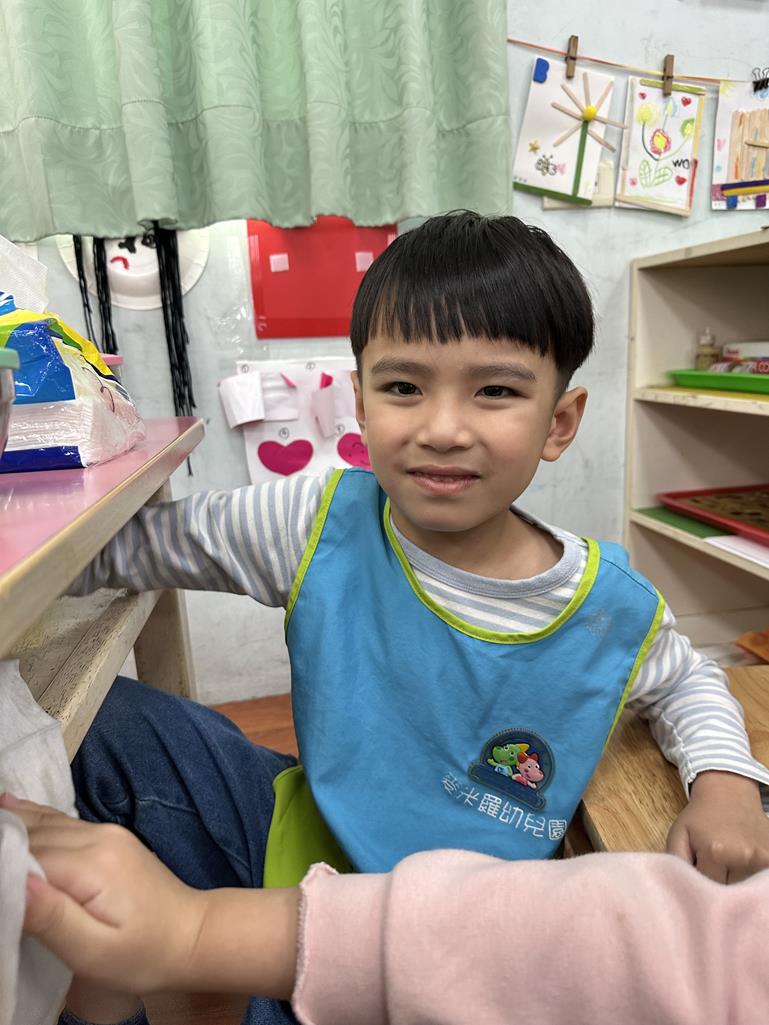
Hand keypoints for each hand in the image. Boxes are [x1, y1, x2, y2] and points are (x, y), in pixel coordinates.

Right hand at [0, 793, 207, 992]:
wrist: (192, 935)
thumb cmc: (143, 954)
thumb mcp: (95, 952)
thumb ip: (52, 918)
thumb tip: (16, 882)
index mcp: (93, 865)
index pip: (28, 858)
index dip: (1, 869)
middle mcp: (99, 837)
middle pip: (33, 836)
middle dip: (2, 847)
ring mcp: (106, 832)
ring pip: (45, 824)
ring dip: (11, 830)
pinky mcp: (108, 836)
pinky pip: (61, 822)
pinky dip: (31, 819)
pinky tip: (7, 808)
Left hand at [666, 771, 768, 883]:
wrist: (728, 793)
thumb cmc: (700, 816)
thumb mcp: (679, 834)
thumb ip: (676, 864)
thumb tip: (681, 891)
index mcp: (716, 851)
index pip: (708, 892)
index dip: (702, 890)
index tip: (699, 882)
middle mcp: (744, 857)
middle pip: (731, 894)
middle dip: (721, 891)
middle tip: (715, 876)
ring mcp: (764, 858)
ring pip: (748, 890)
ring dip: (738, 885)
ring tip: (729, 870)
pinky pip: (762, 882)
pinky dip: (753, 880)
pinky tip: (744, 868)